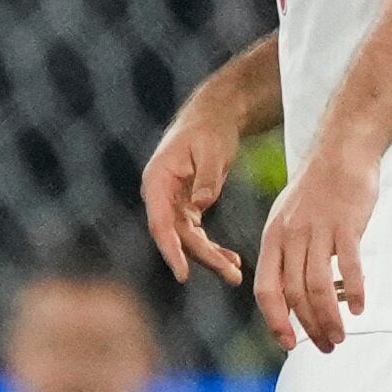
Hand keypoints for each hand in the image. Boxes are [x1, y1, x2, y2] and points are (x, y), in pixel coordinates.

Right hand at [139, 90, 244, 286]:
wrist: (213, 116)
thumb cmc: (209, 129)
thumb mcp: (210, 150)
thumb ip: (205, 179)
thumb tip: (201, 206)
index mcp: (157, 181)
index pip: (160, 223)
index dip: (171, 250)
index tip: (183, 274)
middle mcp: (160, 196)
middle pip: (177, 236)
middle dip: (203, 258)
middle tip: (231, 275)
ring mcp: (172, 203)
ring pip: (188, 239)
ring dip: (210, 257)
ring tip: (235, 274)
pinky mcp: (186, 207)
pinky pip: (198, 233)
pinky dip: (214, 247)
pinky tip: (232, 260)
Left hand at [250, 147, 378, 353]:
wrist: (340, 152)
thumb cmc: (316, 191)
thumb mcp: (288, 220)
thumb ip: (287, 255)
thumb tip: (292, 296)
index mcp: (273, 239)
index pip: (266, 289)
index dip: (275, 320)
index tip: (287, 342)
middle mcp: (291, 237)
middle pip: (295, 294)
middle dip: (308, 327)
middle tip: (325, 346)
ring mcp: (319, 231)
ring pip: (319, 286)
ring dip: (330, 317)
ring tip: (341, 336)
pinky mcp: (347, 225)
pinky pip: (349, 265)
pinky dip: (354, 290)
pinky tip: (360, 307)